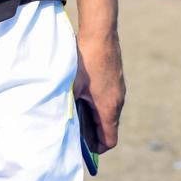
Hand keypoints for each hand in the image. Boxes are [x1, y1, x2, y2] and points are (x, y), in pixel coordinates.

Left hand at [74, 30, 124, 152]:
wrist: (100, 32)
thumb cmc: (85, 61)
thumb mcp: (72, 87)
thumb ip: (70, 107)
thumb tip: (61, 122)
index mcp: (109, 108)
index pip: (109, 140)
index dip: (96, 148)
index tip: (83, 146)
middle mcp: (118, 100)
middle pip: (109, 127)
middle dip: (93, 131)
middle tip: (76, 128)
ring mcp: (119, 87)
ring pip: (109, 110)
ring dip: (95, 114)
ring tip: (78, 107)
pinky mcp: (117, 76)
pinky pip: (110, 96)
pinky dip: (99, 100)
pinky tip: (84, 89)